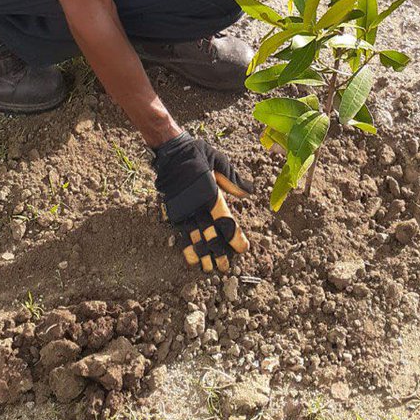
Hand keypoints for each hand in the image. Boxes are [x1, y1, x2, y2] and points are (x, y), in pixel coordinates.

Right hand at [152, 133, 252, 271]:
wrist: (170, 151)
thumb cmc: (197, 154)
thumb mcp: (219, 162)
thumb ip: (233, 180)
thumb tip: (249, 192)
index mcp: (209, 192)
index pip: (224, 220)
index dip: (234, 236)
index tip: (243, 247)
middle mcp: (195, 204)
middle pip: (210, 234)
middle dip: (219, 252)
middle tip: (226, 267)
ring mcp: (183, 209)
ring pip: (194, 237)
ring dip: (203, 254)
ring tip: (210, 268)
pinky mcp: (173, 211)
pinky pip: (181, 233)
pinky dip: (187, 247)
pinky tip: (192, 259)